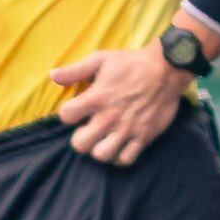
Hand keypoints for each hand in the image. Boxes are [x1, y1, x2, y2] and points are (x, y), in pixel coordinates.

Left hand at [50, 48, 186, 166]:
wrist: (167, 69)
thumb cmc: (131, 63)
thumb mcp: (101, 59)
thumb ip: (75, 70)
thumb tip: (52, 75)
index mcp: (97, 97)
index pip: (66, 116)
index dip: (68, 113)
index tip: (76, 109)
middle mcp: (110, 117)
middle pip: (80, 144)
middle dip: (80, 137)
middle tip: (88, 129)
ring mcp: (127, 129)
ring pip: (101, 155)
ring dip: (98, 149)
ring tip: (103, 139)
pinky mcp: (143, 137)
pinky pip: (125, 160)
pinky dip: (119, 156)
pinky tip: (118, 145)